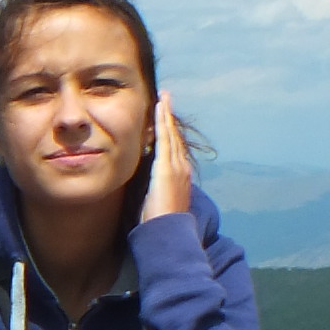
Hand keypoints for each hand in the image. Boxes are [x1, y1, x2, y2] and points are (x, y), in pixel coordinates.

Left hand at [138, 95, 192, 223]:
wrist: (168, 231)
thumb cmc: (161, 221)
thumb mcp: (159, 199)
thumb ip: (155, 186)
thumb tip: (146, 180)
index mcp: (180, 175)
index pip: (174, 147)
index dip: (169, 131)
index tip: (165, 117)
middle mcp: (182, 167)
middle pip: (174, 137)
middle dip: (169, 117)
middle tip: (165, 98)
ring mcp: (176, 166)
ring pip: (170, 134)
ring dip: (166, 115)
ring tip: (163, 98)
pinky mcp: (167, 167)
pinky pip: (164, 139)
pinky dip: (162, 122)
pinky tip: (159, 109)